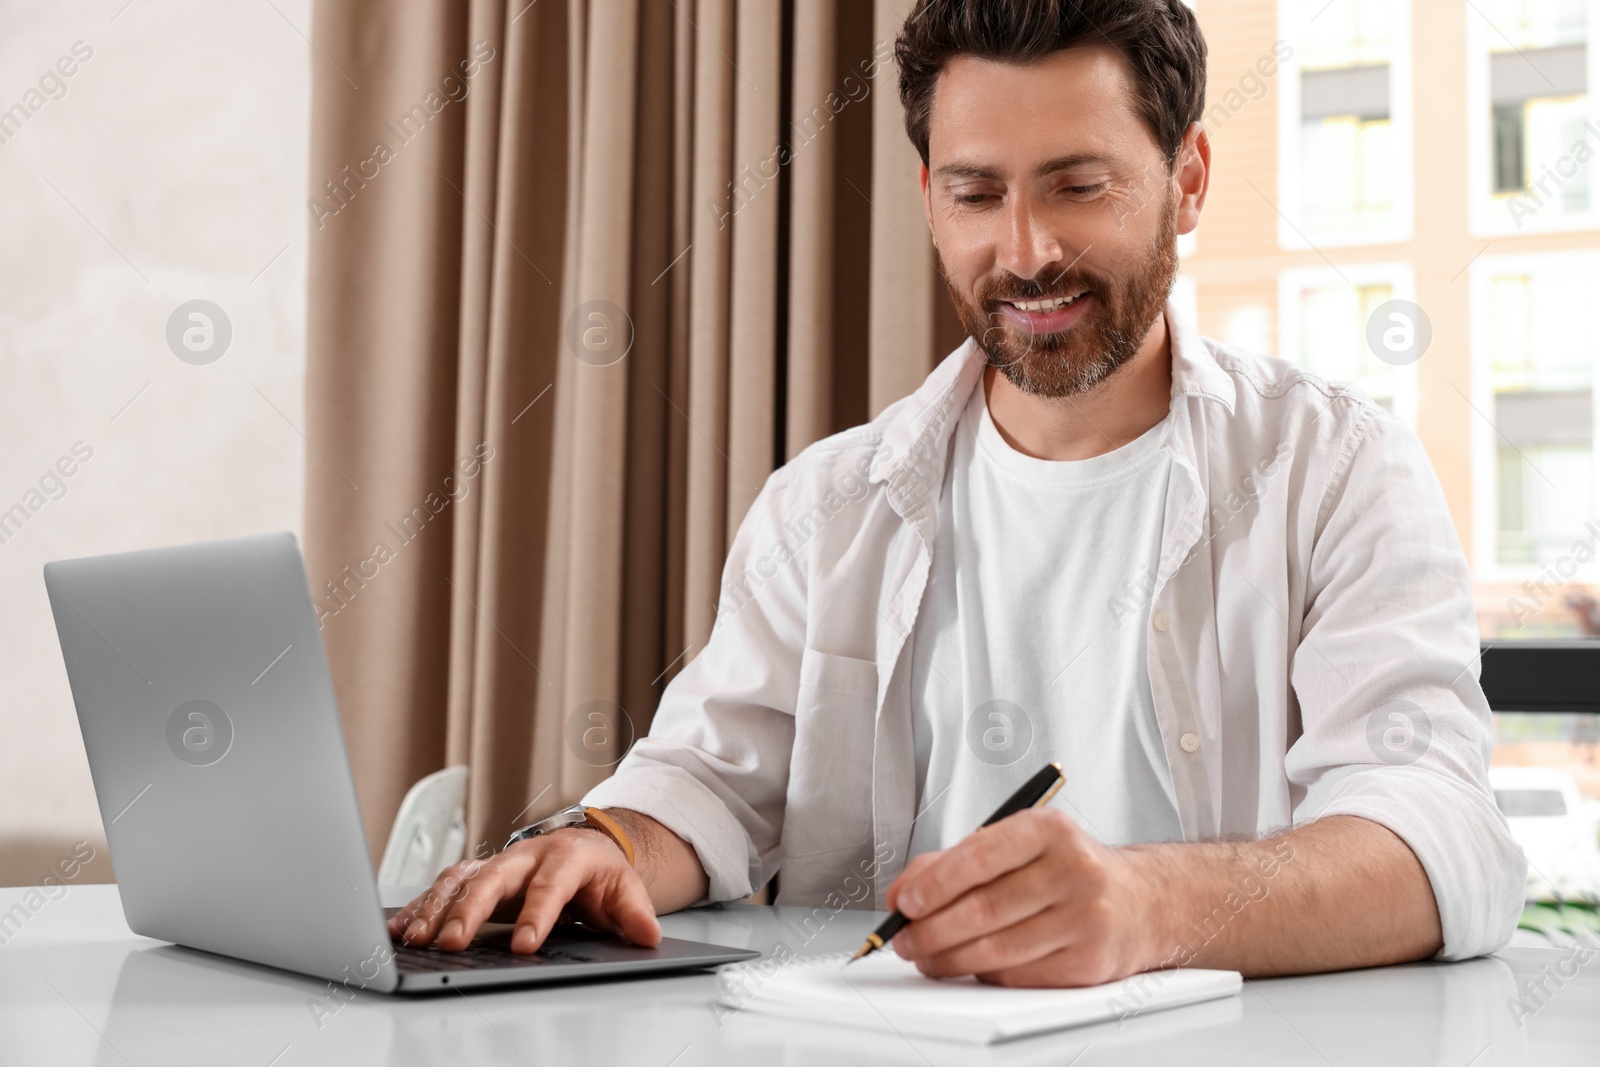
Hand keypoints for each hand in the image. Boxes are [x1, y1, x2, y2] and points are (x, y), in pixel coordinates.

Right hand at [386, 827, 659, 953]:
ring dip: (436, 909)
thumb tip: (648, 933)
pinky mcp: (476, 874)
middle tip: (451, 942)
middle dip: (470, 911)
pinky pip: (442, 887)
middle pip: (493, 878)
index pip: (549, 886)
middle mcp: (525, 856)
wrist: (583, 847)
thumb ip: (635, 913)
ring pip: (461, 880)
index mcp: (564, 858)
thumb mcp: (625, 889)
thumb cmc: (598, 872)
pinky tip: (402, 929)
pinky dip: (420, 907)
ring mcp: (497, 864)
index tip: (524, 945)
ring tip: (418, 939)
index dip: (536, 915)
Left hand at [884, 807, 1155, 986]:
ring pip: (997, 948)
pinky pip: (1018, 974)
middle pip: (985, 908)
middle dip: (932, 929)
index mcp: (1050, 830)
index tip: (906, 902)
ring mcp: (1086, 918)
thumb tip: (903, 893)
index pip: (982, 854)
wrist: (1141, 901)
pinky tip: (967, 963)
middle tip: (905, 938)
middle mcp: (1074, 870)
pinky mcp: (1089, 961)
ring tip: (925, 956)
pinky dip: (982, 972)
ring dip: (948, 958)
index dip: (936, 882)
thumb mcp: (1018, 846)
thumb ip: (955, 862)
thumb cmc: (1067, 869)